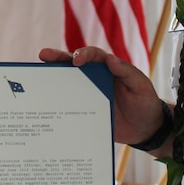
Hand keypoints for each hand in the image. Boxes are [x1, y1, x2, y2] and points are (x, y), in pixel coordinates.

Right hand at [38, 45, 166, 146]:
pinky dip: (57, 103)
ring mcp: (88, 94)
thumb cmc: (146, 103)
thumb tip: (110, 59)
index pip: (93, 56)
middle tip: (43, 55)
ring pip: (67, 83)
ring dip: (53, 78)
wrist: (146, 129)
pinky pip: (69, 104)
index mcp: (108, 68)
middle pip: (73, 65)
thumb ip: (126, 72)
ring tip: (37, 75)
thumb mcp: (140, 86)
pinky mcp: (84, 109)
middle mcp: (95, 78)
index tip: (76, 61)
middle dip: (58, 58)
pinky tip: (45, 104)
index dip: (83, 55)